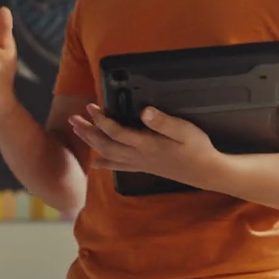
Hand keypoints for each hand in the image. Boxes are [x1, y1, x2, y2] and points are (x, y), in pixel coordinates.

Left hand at [67, 103, 220, 186]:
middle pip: (105, 144)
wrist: (205, 172)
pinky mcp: (144, 167)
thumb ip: (164, 121)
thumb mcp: (185, 130)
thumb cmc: (197, 148)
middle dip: (87, 131)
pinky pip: (119, 167)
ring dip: (91, 143)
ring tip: (77, 130)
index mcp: (147, 144)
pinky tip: (95, 164)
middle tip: (73, 118)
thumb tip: (145, 111)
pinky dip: (105, 164)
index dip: (101, 120)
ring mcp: (140, 163)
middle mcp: (139, 156)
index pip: (117, 132)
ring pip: (108, 155)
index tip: (91, 107)